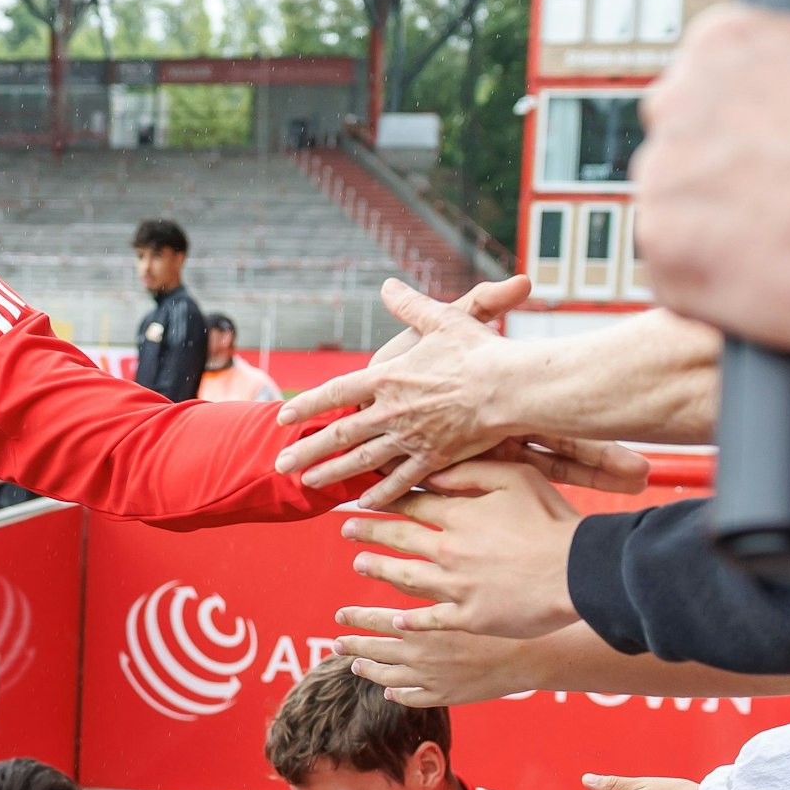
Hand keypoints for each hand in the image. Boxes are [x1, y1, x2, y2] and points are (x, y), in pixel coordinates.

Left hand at [276, 278, 649, 508]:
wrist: (510, 387)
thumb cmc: (479, 350)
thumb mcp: (441, 319)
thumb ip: (411, 306)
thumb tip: (387, 286)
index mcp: (388, 377)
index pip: (336, 392)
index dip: (308, 404)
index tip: (283, 416)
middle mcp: (391, 411)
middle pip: (340, 434)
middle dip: (307, 450)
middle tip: (279, 464)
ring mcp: (411, 438)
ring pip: (362, 461)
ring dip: (331, 473)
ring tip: (307, 482)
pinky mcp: (434, 458)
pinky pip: (402, 480)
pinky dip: (382, 493)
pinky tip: (364, 504)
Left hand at [332, 605, 541, 707]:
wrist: (532, 652)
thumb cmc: (498, 614)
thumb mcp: (457, 592)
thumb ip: (425, 586)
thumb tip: (395, 574)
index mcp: (420, 628)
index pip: (376, 621)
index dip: (355, 618)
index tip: (339, 615)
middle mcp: (419, 656)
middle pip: (375, 651)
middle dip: (352, 646)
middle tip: (336, 643)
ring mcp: (431, 679)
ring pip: (388, 679)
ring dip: (369, 671)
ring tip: (356, 665)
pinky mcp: (446, 696)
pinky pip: (413, 698)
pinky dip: (398, 695)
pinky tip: (390, 692)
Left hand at [342, 460, 581, 639]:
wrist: (579, 572)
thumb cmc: (554, 522)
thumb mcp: (517, 479)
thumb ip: (473, 471)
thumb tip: (436, 468)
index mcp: (459, 516)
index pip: (412, 504)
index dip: (385, 500)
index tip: (363, 498)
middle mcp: (449, 551)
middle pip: (399, 539)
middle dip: (369, 531)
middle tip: (345, 529)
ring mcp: (456, 586)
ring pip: (405, 578)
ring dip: (378, 570)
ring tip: (359, 565)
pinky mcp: (470, 617)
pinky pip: (431, 619)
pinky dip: (411, 619)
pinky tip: (395, 619)